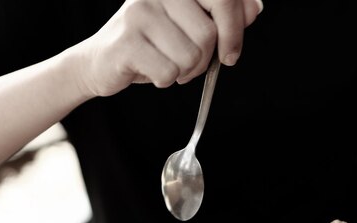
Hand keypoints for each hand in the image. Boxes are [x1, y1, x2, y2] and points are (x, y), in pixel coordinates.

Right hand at [70, 0, 261, 96]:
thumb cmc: (151, 44)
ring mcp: (139, 14)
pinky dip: (166, 80)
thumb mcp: (189, 26)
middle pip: (208, 34)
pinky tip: (152, 72)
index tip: (231, 55)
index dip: (235, 30)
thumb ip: (222, 16)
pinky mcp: (126, 42)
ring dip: (184, 72)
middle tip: (188, 64)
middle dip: (204, 59)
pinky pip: (169, 72)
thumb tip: (255, 8)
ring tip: (167, 65)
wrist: (101, 62)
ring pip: (191, 56)